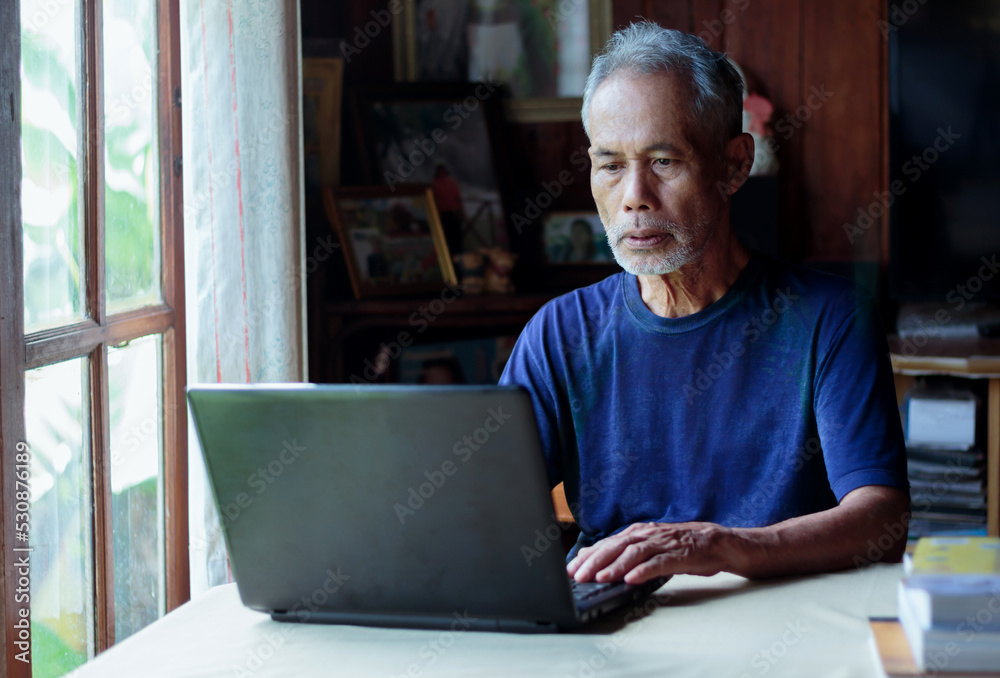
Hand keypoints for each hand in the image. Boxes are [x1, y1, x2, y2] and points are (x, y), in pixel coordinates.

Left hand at [567, 521, 736, 583]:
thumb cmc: (680, 546)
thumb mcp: (649, 545)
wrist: (715, 541)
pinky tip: (631, 579)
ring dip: (615, 566)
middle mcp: (647, 535)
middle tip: (578, 576)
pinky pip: (658, 563)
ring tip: (600, 579)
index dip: (587, 556)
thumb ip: (626, 552)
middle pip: (616, 547)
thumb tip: (597, 562)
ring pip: (634, 553)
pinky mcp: (679, 555)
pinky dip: (643, 571)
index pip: (607, 543)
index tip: (571, 568)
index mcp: (637, 532)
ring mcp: (663, 544)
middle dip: (594, 562)